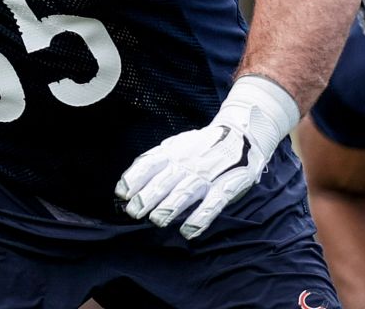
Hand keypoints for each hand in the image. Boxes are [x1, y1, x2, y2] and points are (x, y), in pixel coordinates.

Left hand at [115, 75, 298, 239]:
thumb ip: (156, 161)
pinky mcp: (226, 187)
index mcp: (173, 152)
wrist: (242, 133)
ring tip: (157, 220)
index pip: (149, 164)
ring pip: (185, 193)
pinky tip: (188, 231)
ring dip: (169, 208)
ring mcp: (207, 176)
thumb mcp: (177, 144)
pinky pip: (212, 204)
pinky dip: (199, 218)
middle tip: (134, 213)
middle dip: (147, 198)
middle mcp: (187, 163)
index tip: (122, 194)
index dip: (134, 179)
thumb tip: (129, 183)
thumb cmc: (202, 144)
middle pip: (164, 182)